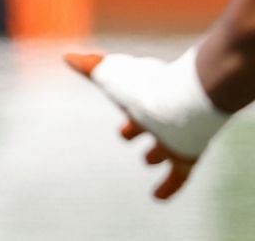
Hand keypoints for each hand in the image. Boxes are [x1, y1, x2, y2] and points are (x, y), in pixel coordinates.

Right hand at [66, 51, 224, 199]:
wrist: (183, 104)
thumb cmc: (143, 87)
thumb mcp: (110, 74)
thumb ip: (91, 66)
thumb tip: (67, 56)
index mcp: (141, 102)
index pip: (129, 108)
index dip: (123, 114)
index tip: (122, 119)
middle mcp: (159, 119)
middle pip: (146, 126)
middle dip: (137, 129)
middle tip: (127, 134)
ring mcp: (174, 138)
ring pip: (164, 150)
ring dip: (155, 156)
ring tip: (149, 161)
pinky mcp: (186, 157)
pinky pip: (178, 177)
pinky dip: (169, 187)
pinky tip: (158, 197)